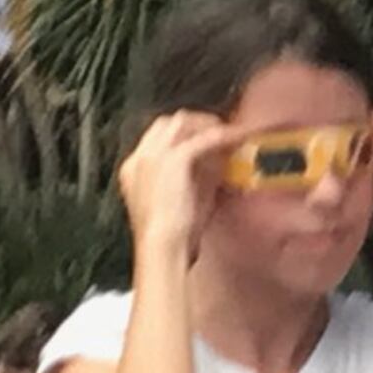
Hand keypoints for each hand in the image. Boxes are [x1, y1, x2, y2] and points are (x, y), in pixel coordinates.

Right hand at [114, 111, 230, 252]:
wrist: (162, 249)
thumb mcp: (177, 202)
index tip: (202, 139)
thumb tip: (214, 164)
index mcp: (134, 170)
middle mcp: (140, 158)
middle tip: (218, 130)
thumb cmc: (170, 238)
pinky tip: (238, 137)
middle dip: (194, 124)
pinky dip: (223, 135)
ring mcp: (154, 156)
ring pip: (183, 123)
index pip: (157, 138)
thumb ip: (191, 180)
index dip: (182, 136)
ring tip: (229, 132)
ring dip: (207, 125)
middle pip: (168, 124)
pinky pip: (204, 138)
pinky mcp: (173, 159)